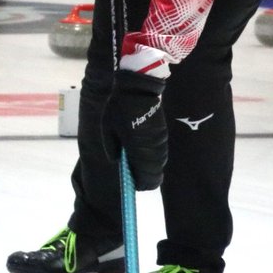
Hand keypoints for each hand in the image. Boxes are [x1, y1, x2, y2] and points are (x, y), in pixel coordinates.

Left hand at [101, 70, 168, 190]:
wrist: (138, 88)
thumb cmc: (119, 109)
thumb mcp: (107, 130)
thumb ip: (112, 149)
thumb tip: (118, 161)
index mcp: (139, 152)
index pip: (147, 181)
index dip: (139, 184)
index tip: (131, 182)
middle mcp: (154, 151)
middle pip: (155, 175)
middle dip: (144, 176)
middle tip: (132, 171)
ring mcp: (161, 142)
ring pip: (159, 164)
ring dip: (148, 165)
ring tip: (134, 156)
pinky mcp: (164, 134)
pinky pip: (160, 152)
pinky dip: (152, 154)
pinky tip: (141, 146)